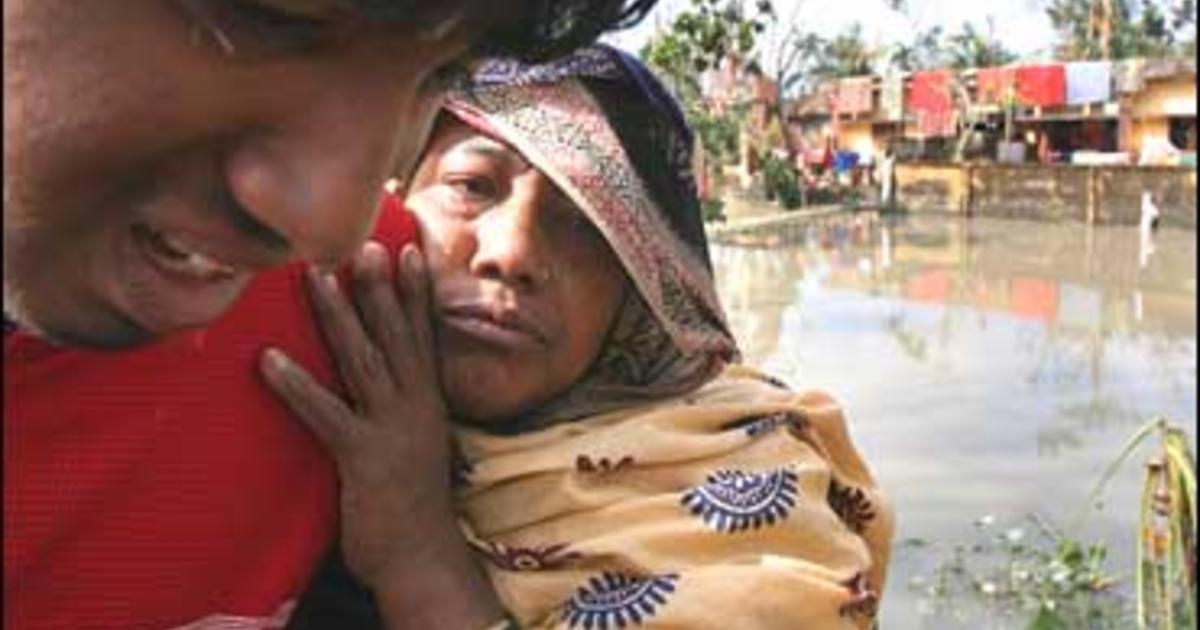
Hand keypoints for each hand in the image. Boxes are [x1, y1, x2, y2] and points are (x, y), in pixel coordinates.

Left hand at [260, 241, 451, 587]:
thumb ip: (404, 408)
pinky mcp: (362, 458)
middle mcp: (414, 405)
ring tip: (316, 277)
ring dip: (339, 317)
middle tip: (364, 242)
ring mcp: (391, 429)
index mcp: (427, 400)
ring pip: (363, 361)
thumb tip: (386, 380)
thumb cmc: (413, 502)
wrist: (422, 555)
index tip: (408, 249)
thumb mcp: (417, 444)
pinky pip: (325, 414)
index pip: (423, 335)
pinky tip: (268, 360)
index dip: (416, 292)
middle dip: (379, 288)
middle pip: (395, 336)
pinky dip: (297, 385)